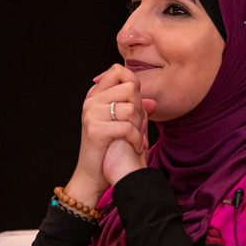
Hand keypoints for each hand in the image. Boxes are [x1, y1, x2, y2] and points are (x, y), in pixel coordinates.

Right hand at [66, 64, 155, 204]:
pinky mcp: (95, 130)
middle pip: (129, 88)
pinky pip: (127, 127)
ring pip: (130, 108)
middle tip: (138, 125)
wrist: (93, 174)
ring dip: (139, 125)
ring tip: (136, 137)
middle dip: (139, 108)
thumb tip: (154, 103)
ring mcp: (91, 114)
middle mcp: (91, 101)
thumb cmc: (109, 148)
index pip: (117, 71)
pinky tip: (136, 146)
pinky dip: (137, 139)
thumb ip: (136, 110)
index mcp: (96, 95)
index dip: (133, 81)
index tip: (136, 101)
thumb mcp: (123, 124)